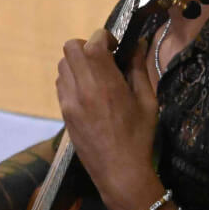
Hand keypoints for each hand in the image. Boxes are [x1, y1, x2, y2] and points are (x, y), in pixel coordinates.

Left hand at [55, 28, 158, 199]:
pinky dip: (71, 79)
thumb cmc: (139, 136)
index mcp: (105, 82)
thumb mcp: (147, 101)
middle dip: (87, 46)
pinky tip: (88, 91)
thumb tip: (139, 44)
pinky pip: (61, 84)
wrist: (119, 172)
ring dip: (77, 62)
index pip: (93, 42)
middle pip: (71, 47)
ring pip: (62, 65)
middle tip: (104, 58)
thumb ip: (139, 69)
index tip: (116, 47)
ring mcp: (69, 100)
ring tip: (96, 75)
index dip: (104, 37)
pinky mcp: (63, 112)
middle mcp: (82, 87)